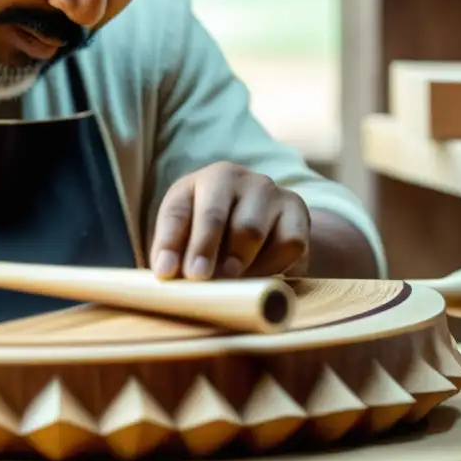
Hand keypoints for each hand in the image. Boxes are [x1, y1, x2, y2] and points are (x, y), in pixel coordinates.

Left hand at [150, 162, 308, 279]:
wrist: (268, 223)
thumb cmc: (215, 233)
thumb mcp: (187, 235)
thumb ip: (175, 253)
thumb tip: (166, 275)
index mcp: (196, 183)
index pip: (176, 212)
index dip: (169, 243)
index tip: (165, 272)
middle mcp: (232, 178)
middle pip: (213, 216)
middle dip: (202, 249)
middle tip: (196, 277)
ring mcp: (267, 190)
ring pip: (250, 231)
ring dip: (237, 263)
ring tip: (228, 283)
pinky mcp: (296, 209)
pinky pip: (286, 244)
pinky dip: (273, 266)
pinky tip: (262, 275)